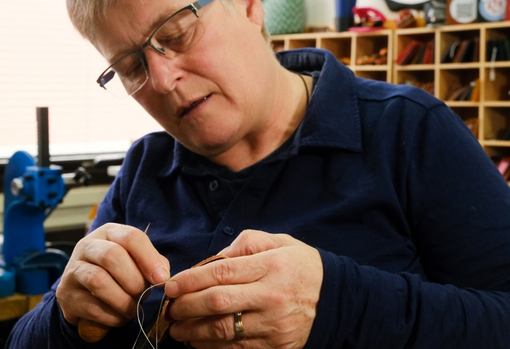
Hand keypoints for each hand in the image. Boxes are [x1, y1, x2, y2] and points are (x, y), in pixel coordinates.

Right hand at [56, 223, 169, 327]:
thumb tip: (162, 276)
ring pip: (99, 281)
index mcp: (109, 232)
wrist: (85, 292)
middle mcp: (87, 246)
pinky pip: (91, 306)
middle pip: (112, 256)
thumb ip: (154, 263)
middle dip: (134, 280)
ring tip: (133, 308)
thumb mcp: (136, 260)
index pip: (131, 237)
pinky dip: (112, 315)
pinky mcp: (65, 295)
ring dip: (123, 300)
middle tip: (143, 295)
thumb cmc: (118, 272)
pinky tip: (120, 316)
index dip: (149, 258)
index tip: (161, 279)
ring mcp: (73, 270)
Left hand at [165, 230, 322, 348]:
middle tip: (169, 308)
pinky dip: (212, 347)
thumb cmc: (301, 266)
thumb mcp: (279, 242)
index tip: (171, 285)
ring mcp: (274, 324)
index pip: (222, 273)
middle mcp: (272, 296)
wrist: (334, 298)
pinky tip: (198, 341)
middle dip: (186, 307)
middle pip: (218, 303)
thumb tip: (214, 259)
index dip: (191, 280)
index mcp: (271, 266)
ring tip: (177, 327)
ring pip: (223, 331)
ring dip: (193, 331)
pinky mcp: (276, 346)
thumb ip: (246, 243)